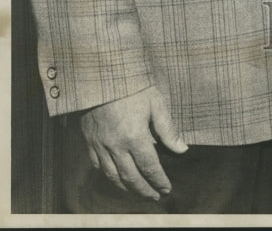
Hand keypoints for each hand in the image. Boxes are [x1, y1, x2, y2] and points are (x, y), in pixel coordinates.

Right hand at [80, 85, 187, 200]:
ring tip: (138, 192)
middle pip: (131, 177)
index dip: (159, 180)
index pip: (149, 167)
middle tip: (155, 197)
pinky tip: (116, 178)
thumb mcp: (156, 102)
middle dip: (144, 190)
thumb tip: (182, 149)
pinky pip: (97, 166)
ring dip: (127, 188)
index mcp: (134, 136)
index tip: (167, 189)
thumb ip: (168, 129)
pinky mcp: (89, 140)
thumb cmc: (132, 85)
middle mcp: (115, 145)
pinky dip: (108, 176)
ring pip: (113, 176)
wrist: (101, 74)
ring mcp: (100, 145)